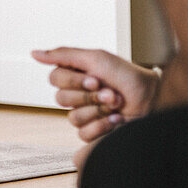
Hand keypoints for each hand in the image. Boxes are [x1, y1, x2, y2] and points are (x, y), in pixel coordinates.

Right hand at [32, 47, 159, 153]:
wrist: (154, 99)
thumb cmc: (128, 76)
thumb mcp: (96, 58)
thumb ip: (63, 55)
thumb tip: (34, 53)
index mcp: (75, 75)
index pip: (54, 79)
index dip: (73, 81)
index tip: (96, 78)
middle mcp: (77, 94)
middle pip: (60, 99)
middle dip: (88, 96)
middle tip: (110, 92)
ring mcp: (85, 113)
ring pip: (72, 118)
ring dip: (98, 110)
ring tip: (117, 106)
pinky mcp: (93, 131)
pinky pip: (83, 133)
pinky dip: (103, 125)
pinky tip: (117, 119)